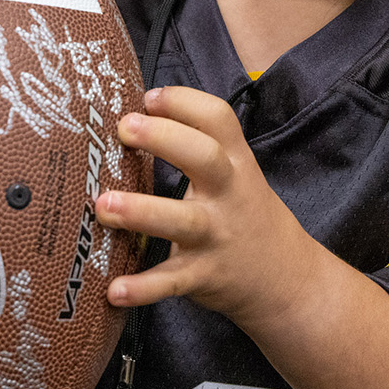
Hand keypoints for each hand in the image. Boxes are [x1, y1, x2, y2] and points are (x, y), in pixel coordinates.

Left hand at [93, 86, 328, 331]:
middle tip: (125, 128)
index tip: (148, 97)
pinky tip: (114, 290)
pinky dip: (143, 288)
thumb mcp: (236, 174)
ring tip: (103, 204)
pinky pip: (171, 282)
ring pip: (182, 221)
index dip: (184, 102)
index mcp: (235, 163)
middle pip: (204, 158)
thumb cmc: (244, 214)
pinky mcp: (203, 276)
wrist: (285, 278)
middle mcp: (228, 195)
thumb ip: (197, 148)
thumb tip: (134, 117)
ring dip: (141, 212)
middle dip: (164, 139)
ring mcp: (216, 236)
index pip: (218, 119)